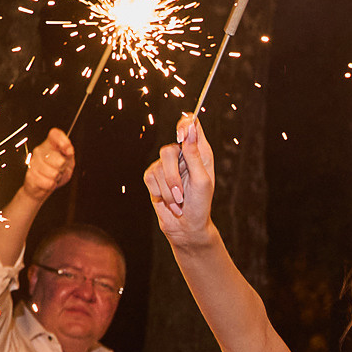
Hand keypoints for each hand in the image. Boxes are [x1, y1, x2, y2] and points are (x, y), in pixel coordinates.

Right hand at [22, 129, 76, 200]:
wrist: (41, 188)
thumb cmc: (55, 171)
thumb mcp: (67, 161)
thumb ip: (68, 152)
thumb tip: (68, 150)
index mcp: (49, 144)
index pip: (55, 134)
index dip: (64, 142)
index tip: (68, 152)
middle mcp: (39, 151)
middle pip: (60, 160)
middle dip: (62, 168)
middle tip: (58, 169)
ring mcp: (34, 162)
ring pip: (54, 173)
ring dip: (56, 178)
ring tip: (52, 176)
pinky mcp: (30, 175)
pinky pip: (49, 182)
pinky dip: (51, 185)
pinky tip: (46, 181)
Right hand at [145, 115, 215, 247]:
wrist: (187, 227)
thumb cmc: (200, 204)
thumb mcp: (202, 179)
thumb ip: (194, 154)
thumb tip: (189, 127)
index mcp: (200, 152)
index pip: (191, 123)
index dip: (184, 123)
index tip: (181, 136)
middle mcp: (182, 155)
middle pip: (168, 149)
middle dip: (173, 177)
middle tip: (181, 194)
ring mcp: (166, 165)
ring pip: (158, 166)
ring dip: (168, 191)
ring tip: (179, 202)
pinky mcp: (154, 177)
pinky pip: (150, 177)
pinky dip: (160, 193)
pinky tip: (170, 203)